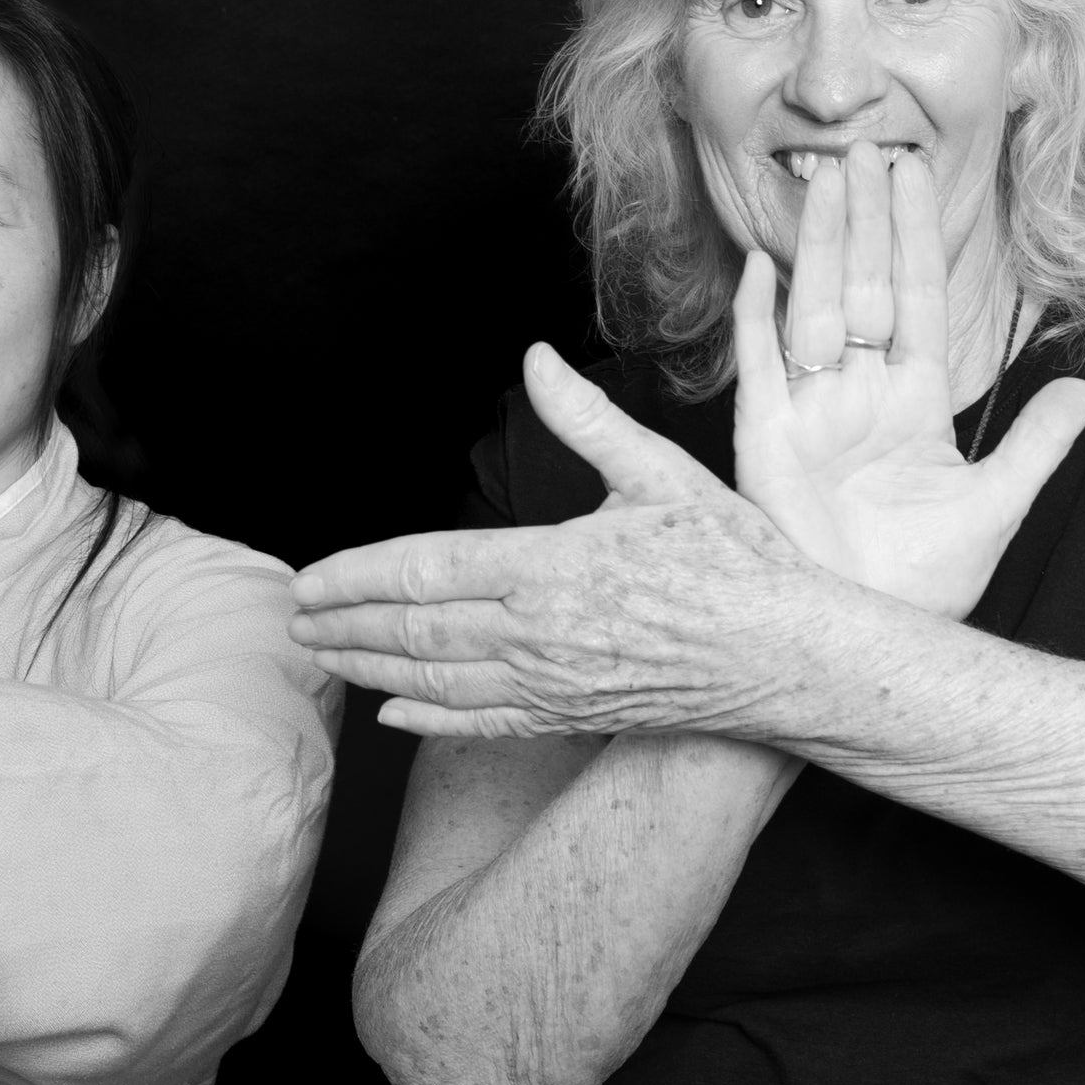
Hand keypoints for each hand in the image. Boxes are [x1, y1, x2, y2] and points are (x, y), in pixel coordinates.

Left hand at [290, 344, 814, 739]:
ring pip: (435, 681)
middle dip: (345, 624)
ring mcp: (554, 684)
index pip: (427, 570)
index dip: (357, 576)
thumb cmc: (738, 560)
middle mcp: (541, 633)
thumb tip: (536, 359)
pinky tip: (392, 712)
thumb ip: (588, 421)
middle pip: (415, 629)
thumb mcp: (663, 474)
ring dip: (369, 668)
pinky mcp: (574, 717)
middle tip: (293, 618)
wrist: (792, 655)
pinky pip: (482, 724)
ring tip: (322, 656)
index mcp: (554, 565)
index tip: (310, 578)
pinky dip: (428, 718)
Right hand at [731, 143, 1084, 616]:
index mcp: (913, 402)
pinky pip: (759, 367)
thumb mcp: (996, 503)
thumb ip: (1037, 443)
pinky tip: (762, 265)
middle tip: (865, 146)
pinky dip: (756, 317)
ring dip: (819, 244)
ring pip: (814, 308)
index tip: (914, 170)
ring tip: (825, 178)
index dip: (914, 235)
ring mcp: (810, 413)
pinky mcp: (766, 441)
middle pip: (863, 287)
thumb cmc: (925, 581)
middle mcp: (858, 395)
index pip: (916, 297)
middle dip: (865, 218)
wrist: (870, 635)